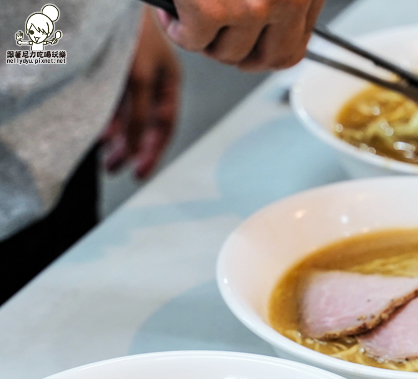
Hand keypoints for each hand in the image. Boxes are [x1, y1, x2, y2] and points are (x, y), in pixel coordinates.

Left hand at [102, 8, 180, 178]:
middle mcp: (152, 82)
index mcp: (169, 83)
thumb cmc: (135, 35)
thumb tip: (134, 148)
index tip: (140, 173)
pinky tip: (99, 133)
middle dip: (131, 148)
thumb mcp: (139, 79)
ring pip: (126, 116)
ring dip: (116, 138)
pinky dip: (106, 120)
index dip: (153, 152)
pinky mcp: (111, 72)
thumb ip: (138, 116)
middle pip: (144, 125)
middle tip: (115, 169)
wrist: (113, 7)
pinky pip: (111, 104)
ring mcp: (132, 77)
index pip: (164, 126)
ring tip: (104, 157)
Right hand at [156, 0, 325, 70]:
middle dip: (239, 53)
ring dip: (204, 37)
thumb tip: (266, 34)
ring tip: (190, 9)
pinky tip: (171, 9)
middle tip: (214, 34)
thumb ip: (277, 0)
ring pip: (230, 54)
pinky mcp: (214, 8)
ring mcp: (256, 6)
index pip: (296, 44)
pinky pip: (194, 41)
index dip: (268, 48)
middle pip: (270, 60)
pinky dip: (175, 28)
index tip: (250, 42)